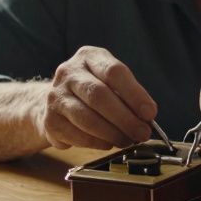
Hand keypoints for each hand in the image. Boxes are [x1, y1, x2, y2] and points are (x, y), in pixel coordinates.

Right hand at [36, 46, 155, 149]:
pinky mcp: (49, 120)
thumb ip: (127, 96)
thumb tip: (146, 119)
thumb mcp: (108, 82)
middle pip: (99, 96)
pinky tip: (109, 144)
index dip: (135, 94)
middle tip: (142, 133)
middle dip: (125, 118)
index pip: (114, 72)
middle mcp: (69, 72)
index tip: (150, 113)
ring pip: (87, 118)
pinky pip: (76, 135)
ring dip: (112, 133)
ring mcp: (56, 96)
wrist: (54, 102)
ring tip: (128, 141)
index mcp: (88, 57)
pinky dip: (97, 142)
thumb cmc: (91, 92)